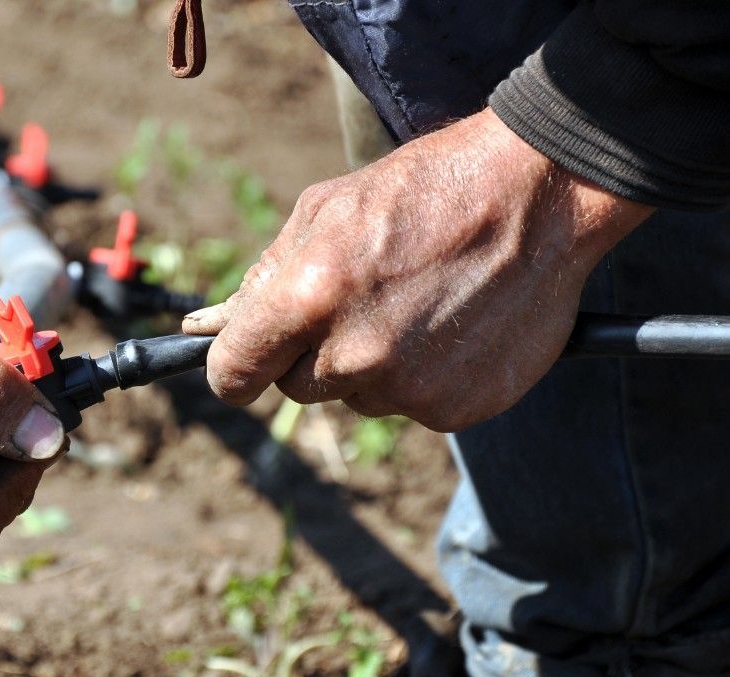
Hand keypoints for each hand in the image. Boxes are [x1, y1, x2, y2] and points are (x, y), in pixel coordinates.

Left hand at [183, 109, 652, 431]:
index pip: (233, 374)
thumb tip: (212, 328)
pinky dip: (424, 378)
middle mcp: (354, 355)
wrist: (540, 194)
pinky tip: (450, 327)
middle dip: (313, 353)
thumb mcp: (324, 210)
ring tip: (416, 304)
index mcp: (308, 298)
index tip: (245, 364)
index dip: (235, 368)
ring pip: (357, 397)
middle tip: (359, 301)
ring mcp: (408, 389)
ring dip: (372, 366)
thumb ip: (265, 279)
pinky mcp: (456, 410)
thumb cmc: (422, 191)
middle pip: (297, 388)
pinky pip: (412, 407)